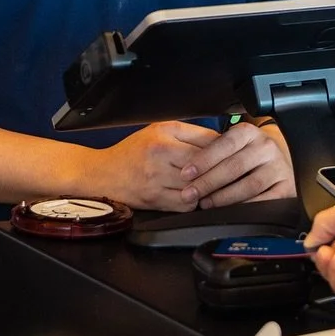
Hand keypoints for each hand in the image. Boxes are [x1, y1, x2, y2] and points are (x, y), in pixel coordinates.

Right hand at [92, 120, 231, 210]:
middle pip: (204, 165)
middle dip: (218, 170)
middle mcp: (160, 156)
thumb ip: (190, 133)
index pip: (206, 143)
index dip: (223, 150)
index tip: (231, 154)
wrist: (102, 174)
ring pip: (197, 187)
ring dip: (208, 188)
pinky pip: (186, 205)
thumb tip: (220, 140)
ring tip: (213, 186)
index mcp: (163, 135)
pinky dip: (194, 202)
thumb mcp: (159, 130)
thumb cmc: (132, 152)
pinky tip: (194, 196)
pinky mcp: (155, 200)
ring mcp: (157, 180)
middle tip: (228, 173)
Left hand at [190, 119, 295, 206]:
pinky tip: (229, 210)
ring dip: (223, 197)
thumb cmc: (246, 154)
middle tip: (190, 193)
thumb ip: (212, 151)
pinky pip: (264, 201)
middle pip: (235, 166)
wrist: (277, 161)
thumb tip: (186, 169)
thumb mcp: (232, 145)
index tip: (186, 173)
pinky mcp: (286, 187)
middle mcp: (266, 147)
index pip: (225, 144)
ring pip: (249, 185)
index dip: (203, 160)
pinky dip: (244, 207)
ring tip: (206, 203)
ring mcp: (278, 167)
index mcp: (249, 133)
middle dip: (208, 182)